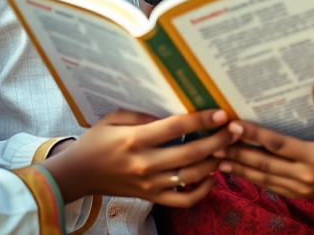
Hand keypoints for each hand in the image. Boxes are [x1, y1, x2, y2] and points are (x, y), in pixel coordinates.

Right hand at [42, 108, 234, 206]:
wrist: (78, 174)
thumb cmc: (96, 142)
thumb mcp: (114, 119)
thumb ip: (142, 115)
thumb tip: (172, 113)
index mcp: (135, 139)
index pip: (175, 128)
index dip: (201, 119)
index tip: (221, 113)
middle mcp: (145, 163)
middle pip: (190, 153)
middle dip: (218, 140)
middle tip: (235, 130)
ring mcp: (150, 184)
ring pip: (191, 176)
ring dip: (214, 162)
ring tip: (228, 149)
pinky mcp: (152, 198)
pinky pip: (183, 200)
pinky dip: (202, 191)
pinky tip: (211, 177)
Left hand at [215, 80, 313, 198]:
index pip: (277, 144)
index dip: (253, 134)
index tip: (233, 125)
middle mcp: (307, 176)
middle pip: (264, 164)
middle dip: (237, 154)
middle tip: (213, 144)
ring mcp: (305, 189)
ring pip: (265, 179)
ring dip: (241, 169)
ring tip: (217, 159)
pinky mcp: (305, 195)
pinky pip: (274, 187)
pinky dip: (255, 179)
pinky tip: (240, 172)